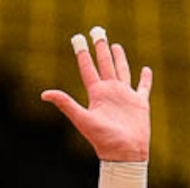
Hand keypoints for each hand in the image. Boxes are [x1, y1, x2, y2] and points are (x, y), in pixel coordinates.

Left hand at [42, 28, 150, 160]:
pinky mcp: (139, 103)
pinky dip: (145, 78)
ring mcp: (125, 97)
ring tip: (115, 46)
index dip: (82, 53)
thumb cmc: (103, 140)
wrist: (124, 154)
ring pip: (122, 71)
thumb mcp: (82, 119)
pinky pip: (143, 87)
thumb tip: (43, 94)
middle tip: (97, 31)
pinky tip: (145, 70)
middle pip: (104, 64)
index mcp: (97, 95)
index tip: (78, 38)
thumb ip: (65, 104)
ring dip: (118, 59)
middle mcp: (110, 93)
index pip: (88, 69)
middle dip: (100, 48)